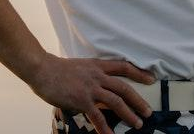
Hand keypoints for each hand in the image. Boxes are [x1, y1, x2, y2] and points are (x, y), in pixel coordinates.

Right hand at [28, 52, 155, 133]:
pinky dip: (105, 128)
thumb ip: (90, 77)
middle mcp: (97, 76)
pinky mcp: (82, 100)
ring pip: (116, 101)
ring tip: (138, 124)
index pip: (123, 67)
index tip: (151, 79)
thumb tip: (98, 89)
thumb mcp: (79, 68)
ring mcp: (90, 88)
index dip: (139, 72)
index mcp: (97, 66)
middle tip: (148, 111)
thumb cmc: (56, 69)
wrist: (41, 68)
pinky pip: (97, 116)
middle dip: (138, 100)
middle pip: (124, 87)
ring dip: (129, 114)